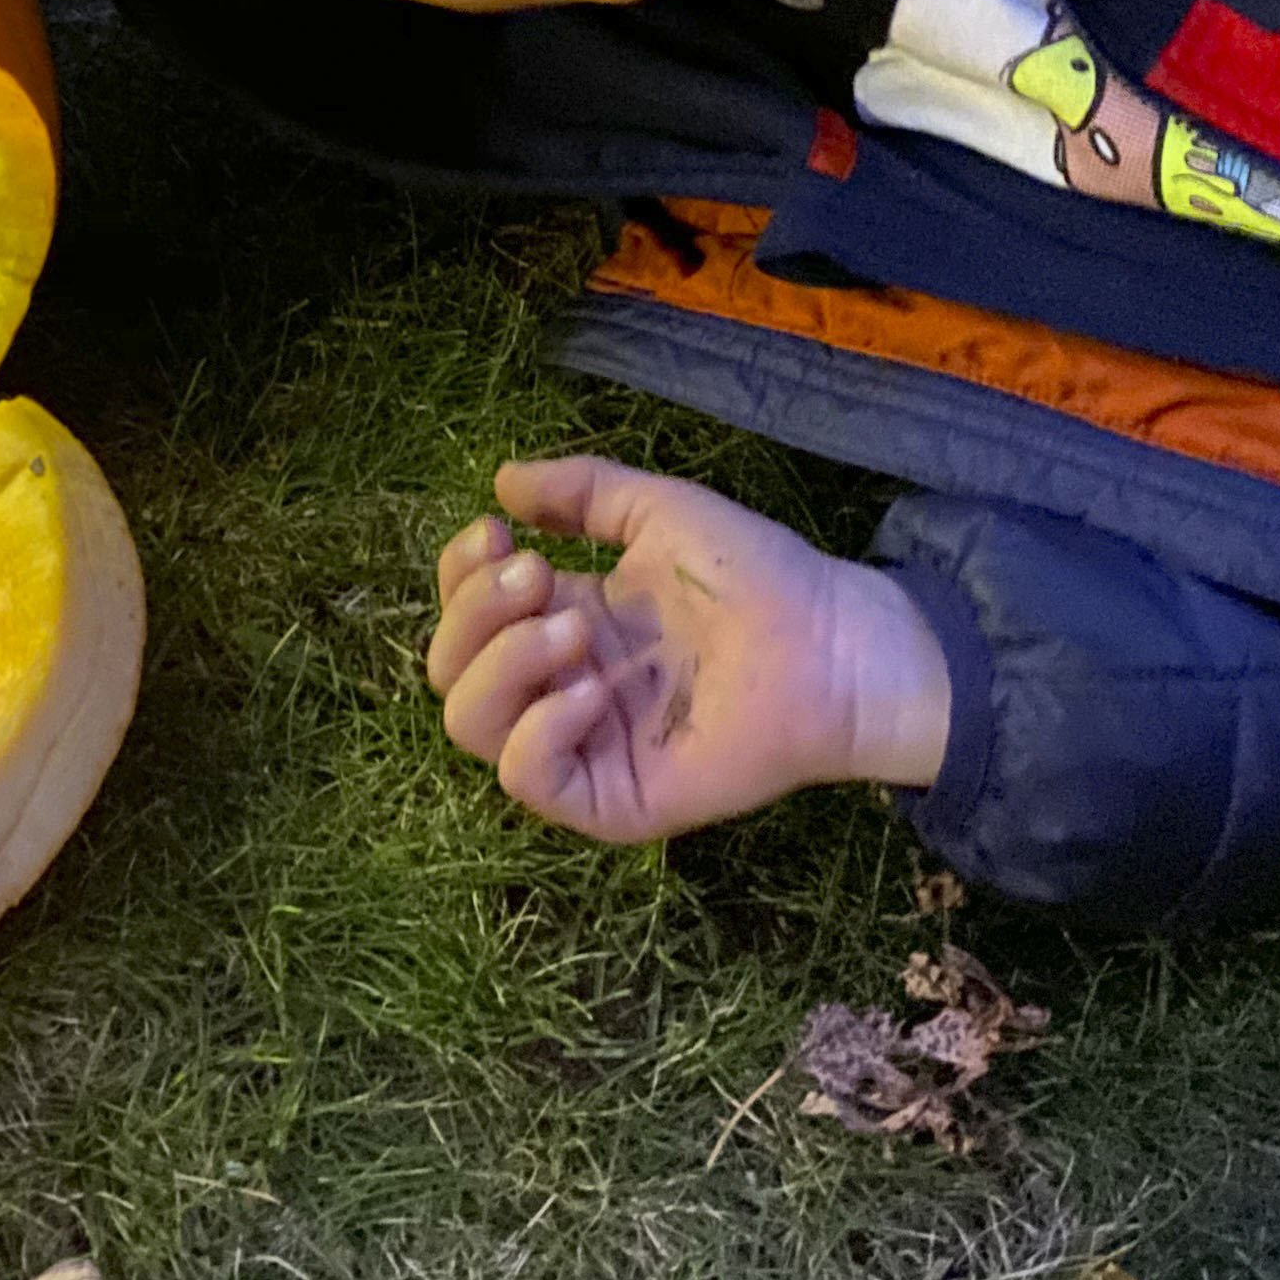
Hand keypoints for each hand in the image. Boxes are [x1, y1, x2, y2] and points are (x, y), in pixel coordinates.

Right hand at [424, 455, 950, 848]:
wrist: (829, 641)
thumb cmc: (755, 575)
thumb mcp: (658, 511)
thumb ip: (580, 492)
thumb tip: (502, 480)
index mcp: (565, 622)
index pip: (464, 613)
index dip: (459, 573)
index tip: (497, 531)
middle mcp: (559, 687)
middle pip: (450, 668)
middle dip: (476, 612)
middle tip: (540, 575)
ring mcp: (581, 748)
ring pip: (471, 725)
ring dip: (504, 663)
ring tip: (576, 627)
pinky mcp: (610, 800)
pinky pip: (528, 779)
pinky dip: (538, 730)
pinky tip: (591, 689)